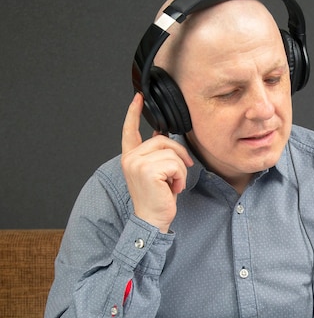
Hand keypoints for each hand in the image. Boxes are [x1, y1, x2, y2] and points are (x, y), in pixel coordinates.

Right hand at [121, 94, 193, 232]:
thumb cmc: (157, 199)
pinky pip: (175, 164)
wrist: (152, 220)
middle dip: (179, 156)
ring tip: (173, 185)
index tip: (138, 98)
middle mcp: (130, 158)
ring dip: (180, 171)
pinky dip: (180, 177)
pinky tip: (173, 188)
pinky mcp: (148, 170)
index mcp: (130, 157)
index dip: (133, 113)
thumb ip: (155, 154)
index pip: (129, 130)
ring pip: (172, 154)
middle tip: (179, 174)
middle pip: (163, 140)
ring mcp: (137, 163)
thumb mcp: (155, 173)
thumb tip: (162, 136)